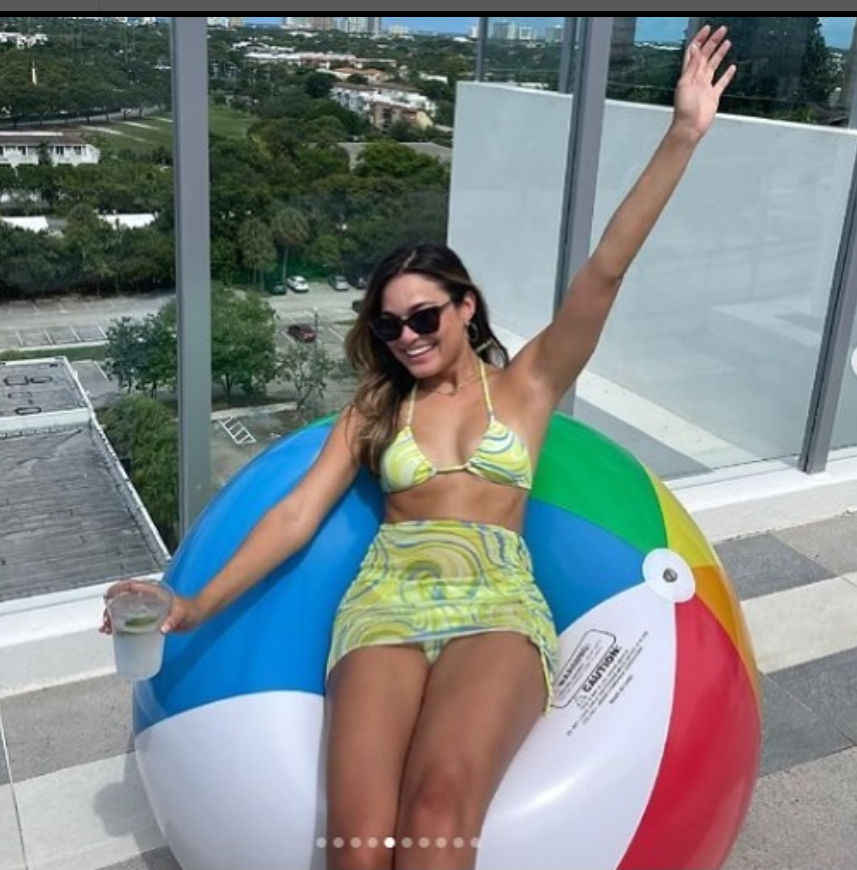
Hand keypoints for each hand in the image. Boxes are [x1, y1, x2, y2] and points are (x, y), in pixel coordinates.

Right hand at [99, 593, 204, 634]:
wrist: (197, 614)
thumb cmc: (191, 610)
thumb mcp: (182, 614)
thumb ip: (174, 620)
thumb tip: (164, 628)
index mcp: (154, 592)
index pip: (131, 585)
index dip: (117, 590)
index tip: (107, 597)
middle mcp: (148, 597)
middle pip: (123, 598)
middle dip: (110, 608)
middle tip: (106, 621)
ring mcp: (146, 606)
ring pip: (123, 608)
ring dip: (112, 616)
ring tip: (106, 628)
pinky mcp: (147, 615)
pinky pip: (129, 617)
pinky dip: (119, 623)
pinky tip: (114, 631)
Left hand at [672, 25, 735, 143]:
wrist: (690, 128)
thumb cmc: (684, 110)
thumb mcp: (685, 85)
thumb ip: (691, 67)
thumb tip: (694, 49)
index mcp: (688, 75)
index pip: (694, 53)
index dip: (700, 40)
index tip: (707, 29)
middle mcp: (697, 79)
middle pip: (706, 56)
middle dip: (713, 42)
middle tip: (722, 31)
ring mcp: (705, 87)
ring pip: (714, 66)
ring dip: (720, 54)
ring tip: (727, 42)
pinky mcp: (713, 96)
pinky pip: (721, 82)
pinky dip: (727, 75)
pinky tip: (731, 68)